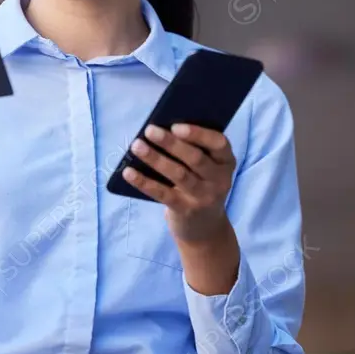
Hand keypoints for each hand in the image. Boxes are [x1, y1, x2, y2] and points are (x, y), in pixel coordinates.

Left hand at [122, 123, 236, 243]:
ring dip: (156, 159)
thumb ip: (194, 150)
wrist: (205, 227)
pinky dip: (144, 182)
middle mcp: (220, 179)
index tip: (175, 126)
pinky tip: (128, 172)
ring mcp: (204, 197)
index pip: (219, 144)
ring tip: (137, 146)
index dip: (198, 134)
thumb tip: (162, 129)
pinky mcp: (186, 210)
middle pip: (195, 158)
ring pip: (179, 174)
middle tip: (149, 130)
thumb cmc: (200, 184)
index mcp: (226, 162)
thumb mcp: (207, 168)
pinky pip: (163, 194)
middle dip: (171, 143)